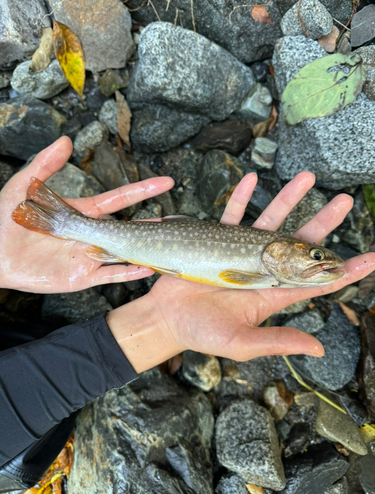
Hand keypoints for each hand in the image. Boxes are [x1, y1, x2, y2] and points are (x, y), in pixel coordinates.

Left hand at [0, 137, 173, 292]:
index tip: (165, 182)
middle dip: (150, 224)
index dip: (143, 190)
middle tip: (173, 221)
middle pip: (127, 228)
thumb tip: (65, 141)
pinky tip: (146, 268)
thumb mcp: (24, 187)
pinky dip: (130, 273)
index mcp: (83, 213)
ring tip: (165, 246)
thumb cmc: (6, 220)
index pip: (119, 200)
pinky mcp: (82, 276)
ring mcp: (88, 256)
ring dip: (144, 250)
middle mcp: (90, 235)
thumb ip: (45, 165)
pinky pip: (111, 276)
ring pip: (124, 253)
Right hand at [107, 172, 374, 368]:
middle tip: (344, 200)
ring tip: (307, 177)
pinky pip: (233, 215)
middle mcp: (263, 270)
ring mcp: (242, 253)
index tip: (371, 257)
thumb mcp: (241, 343)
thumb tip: (318, 348)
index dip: (345, 270)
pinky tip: (251, 179)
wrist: (168, 319)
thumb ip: (277, 341)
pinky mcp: (218, 242)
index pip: (316, 281)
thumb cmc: (202, 335)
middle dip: (323, 221)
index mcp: (273, 294)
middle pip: (300, 243)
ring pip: (270, 221)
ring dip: (288, 199)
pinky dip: (242, 198)